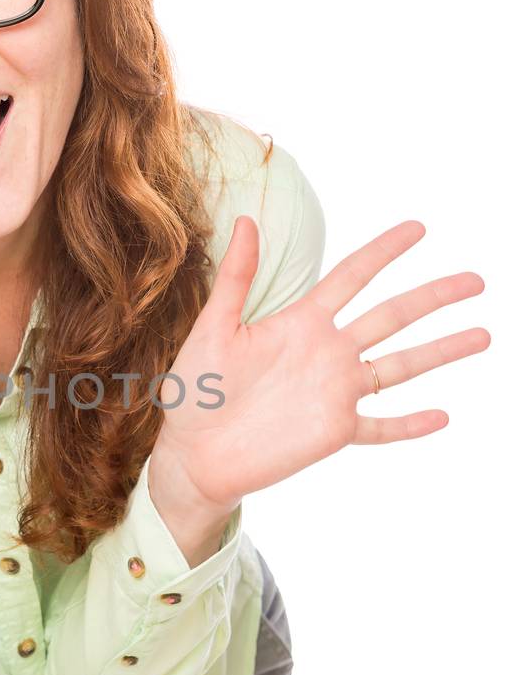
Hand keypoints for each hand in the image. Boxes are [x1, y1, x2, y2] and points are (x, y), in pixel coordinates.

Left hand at [150, 217, 490, 512]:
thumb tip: (244, 220)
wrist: (191, 454)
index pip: (352, 277)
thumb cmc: (195, 391)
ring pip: (399, 367)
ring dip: (441, 352)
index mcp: (300, 322)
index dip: (384, 252)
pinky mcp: (333, 432)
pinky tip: (442, 415)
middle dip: (434, 297)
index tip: (418, 228)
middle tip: (476, 280)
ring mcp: (335, 393)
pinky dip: (410, 424)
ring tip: (483, 334)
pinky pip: (380, 429)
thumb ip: (235, 278)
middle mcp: (327, 352)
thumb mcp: (214, 328)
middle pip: (392, 316)